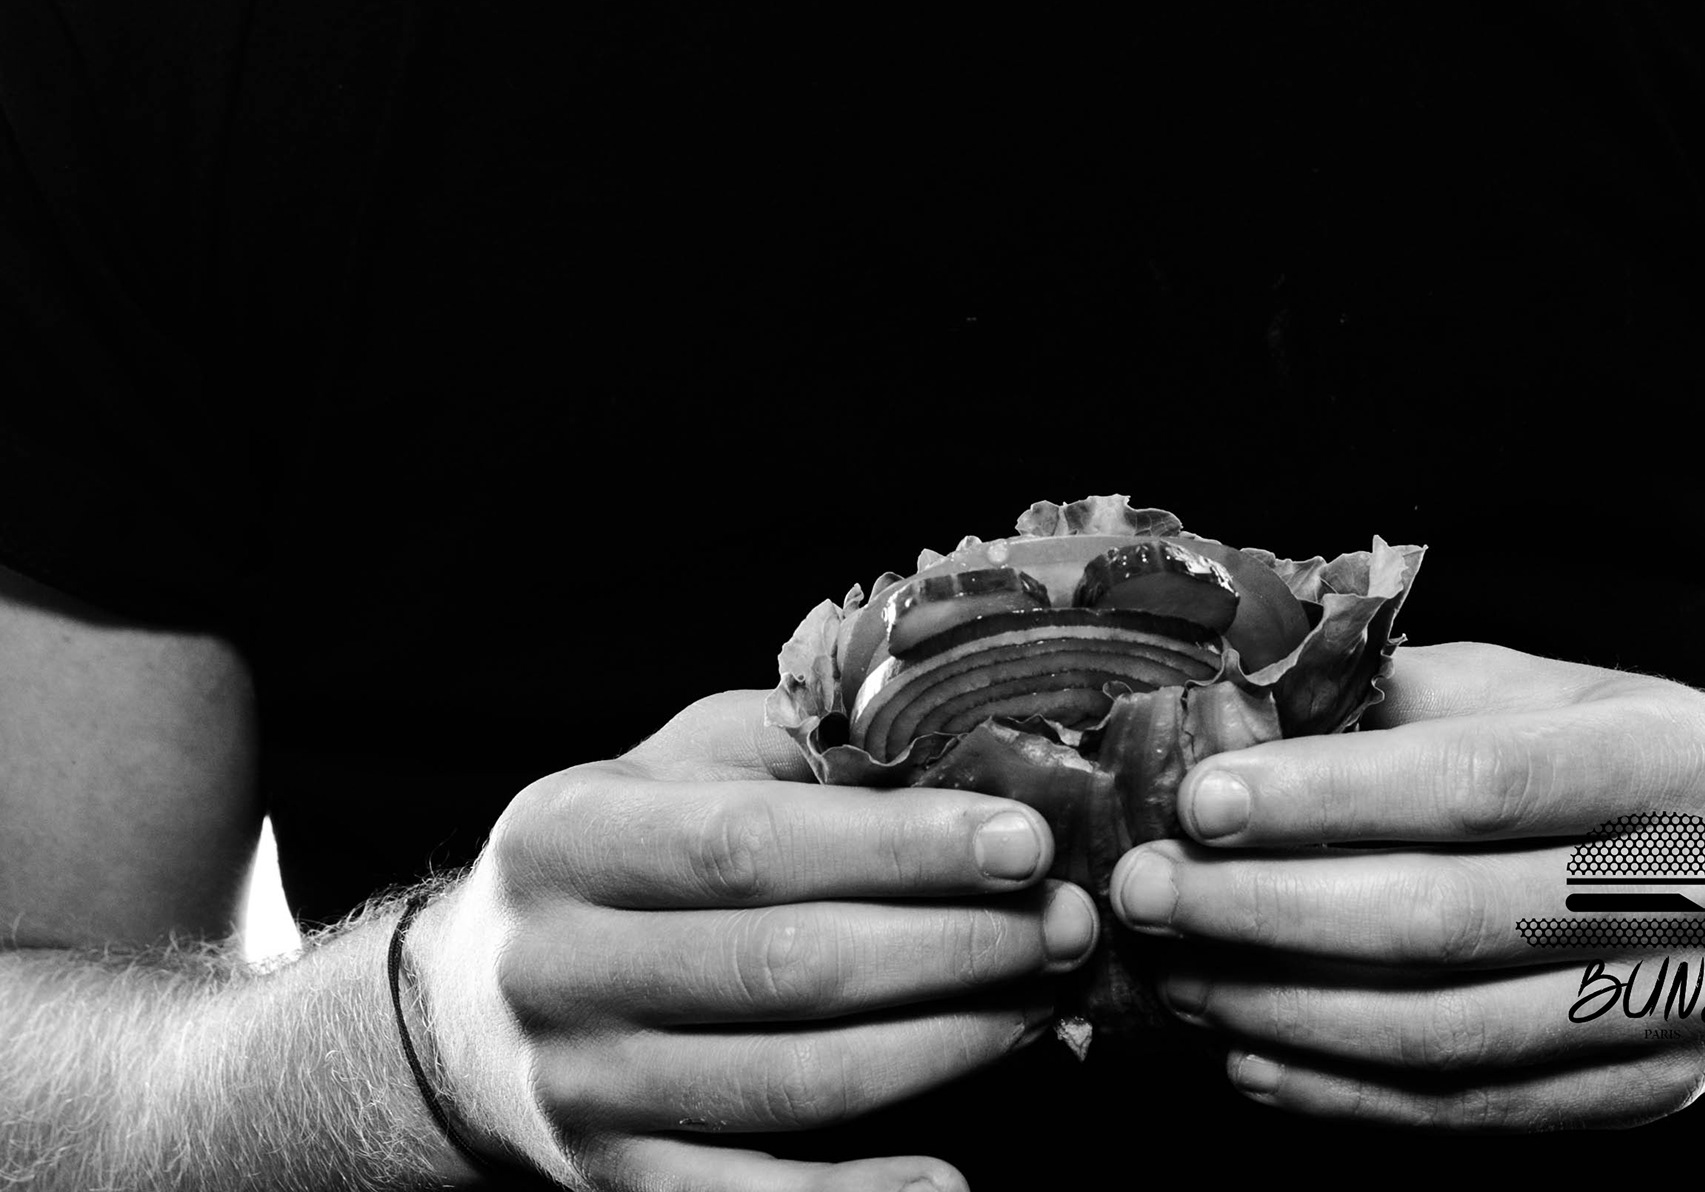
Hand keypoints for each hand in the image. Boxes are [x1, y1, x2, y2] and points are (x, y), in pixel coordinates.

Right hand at [408, 687, 1098, 1190]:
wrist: (468, 1012)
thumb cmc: (619, 853)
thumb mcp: (675, 763)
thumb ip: (797, 745)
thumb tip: (958, 729)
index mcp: (569, 838)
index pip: (756, 843)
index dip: (900, 844)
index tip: (1023, 836)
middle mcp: (560, 969)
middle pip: (788, 966)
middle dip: (952, 945)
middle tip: (1066, 921)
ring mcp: (585, 1092)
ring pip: (792, 1084)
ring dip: (942, 1048)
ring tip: (1040, 1003)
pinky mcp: (617, 1185)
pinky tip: (954, 1176)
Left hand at [1108, 640, 1704, 1130]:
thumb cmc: (1626, 753)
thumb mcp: (1540, 686)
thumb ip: (1403, 696)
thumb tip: (1239, 711)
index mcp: (1660, 759)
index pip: (1472, 784)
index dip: (1328, 796)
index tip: (1200, 798)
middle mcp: (1681, 894)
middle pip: (1443, 919)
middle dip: (1268, 908)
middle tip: (1146, 890)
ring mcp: (1664, 1011)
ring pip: (1444, 1031)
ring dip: (1284, 1007)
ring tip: (1174, 971)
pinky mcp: (1638, 1096)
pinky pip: (1470, 1110)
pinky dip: (1344, 1092)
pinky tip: (1250, 1051)